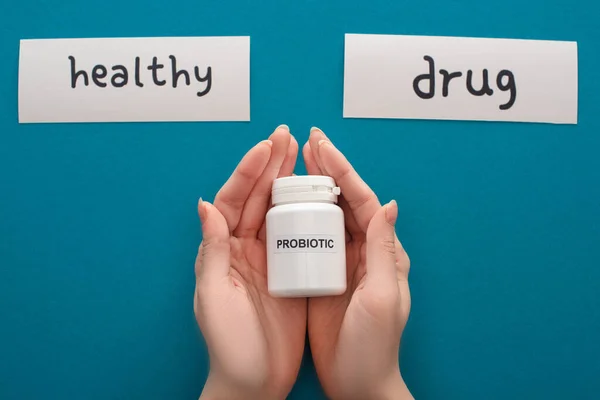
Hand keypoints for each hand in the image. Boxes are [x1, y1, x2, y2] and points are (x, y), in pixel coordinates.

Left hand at [194, 126, 305, 399]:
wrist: (255, 382)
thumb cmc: (229, 345)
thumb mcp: (214, 297)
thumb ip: (212, 250)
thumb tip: (206, 204)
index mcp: (223, 251)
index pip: (233, 200)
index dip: (248, 172)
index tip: (267, 148)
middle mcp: (244, 249)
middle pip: (257, 198)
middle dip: (271, 166)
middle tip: (288, 137)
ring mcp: (268, 259)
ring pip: (277, 210)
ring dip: (288, 181)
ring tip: (302, 155)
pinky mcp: (290, 272)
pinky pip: (298, 235)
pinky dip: (306, 212)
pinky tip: (318, 195)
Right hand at [305, 128, 412, 399]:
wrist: (358, 383)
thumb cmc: (375, 345)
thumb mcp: (383, 297)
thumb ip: (383, 251)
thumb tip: (389, 203)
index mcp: (382, 252)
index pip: (364, 200)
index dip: (343, 171)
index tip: (322, 146)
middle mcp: (364, 251)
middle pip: (344, 200)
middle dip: (327, 169)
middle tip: (307, 142)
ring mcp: (343, 262)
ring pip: (327, 214)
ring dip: (313, 186)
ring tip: (294, 162)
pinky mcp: (324, 276)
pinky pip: (312, 238)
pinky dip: (300, 216)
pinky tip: (284, 204)